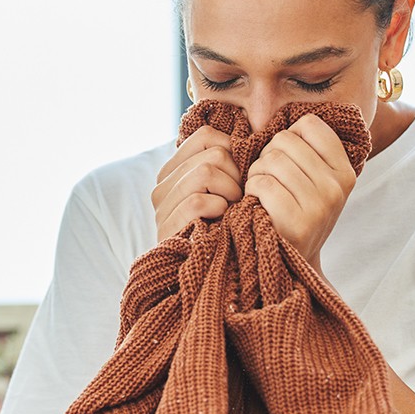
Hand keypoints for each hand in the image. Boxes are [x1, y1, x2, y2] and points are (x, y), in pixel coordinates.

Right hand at [152, 125, 243, 240]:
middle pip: (213, 153)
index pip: (207, 136)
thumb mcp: (225, 194)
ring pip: (206, 171)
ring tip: (231, 212)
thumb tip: (252, 139)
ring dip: (230, 194)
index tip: (242, 177)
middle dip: (237, 177)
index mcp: (174, 171)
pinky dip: (218, 210)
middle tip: (238, 201)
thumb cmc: (224, 232)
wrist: (206, 278)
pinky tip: (221, 222)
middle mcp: (163, 185)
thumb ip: (227, 167)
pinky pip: (198, 200)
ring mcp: (162, 205)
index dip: (233, 151)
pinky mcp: (166, 224)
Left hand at [244, 114, 356, 271]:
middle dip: (267, 157)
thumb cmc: (295, 214)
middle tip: (268, 180)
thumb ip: (310, 152)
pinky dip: (251, 192)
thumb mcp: (315, 182)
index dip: (288, 137)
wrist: (290, 263)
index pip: (310, 124)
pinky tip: (257, 205)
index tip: (286, 160)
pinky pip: (262, 183)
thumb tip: (289, 114)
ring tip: (262, 193)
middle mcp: (337, 187)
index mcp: (345, 171)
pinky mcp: (297, 221)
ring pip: (270, 160)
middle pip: (284, 141)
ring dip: (256, 175)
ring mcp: (320, 205)